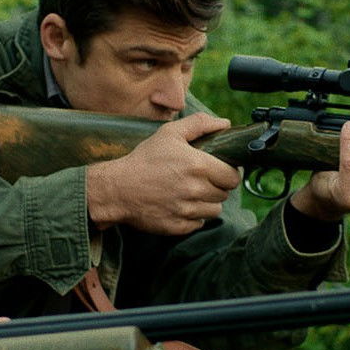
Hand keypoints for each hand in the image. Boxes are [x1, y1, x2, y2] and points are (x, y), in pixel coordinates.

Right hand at [86, 113, 240, 234]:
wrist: (117, 188)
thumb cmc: (144, 159)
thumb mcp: (169, 133)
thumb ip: (200, 124)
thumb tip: (225, 124)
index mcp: (198, 166)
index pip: (233, 176)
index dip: (228, 172)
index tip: (219, 170)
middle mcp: (196, 190)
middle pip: (225, 194)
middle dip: (217, 186)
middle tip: (202, 180)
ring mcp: (187, 210)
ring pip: (214, 210)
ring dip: (207, 202)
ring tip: (190, 193)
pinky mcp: (178, 226)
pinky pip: (198, 223)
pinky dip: (193, 216)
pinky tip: (180, 205)